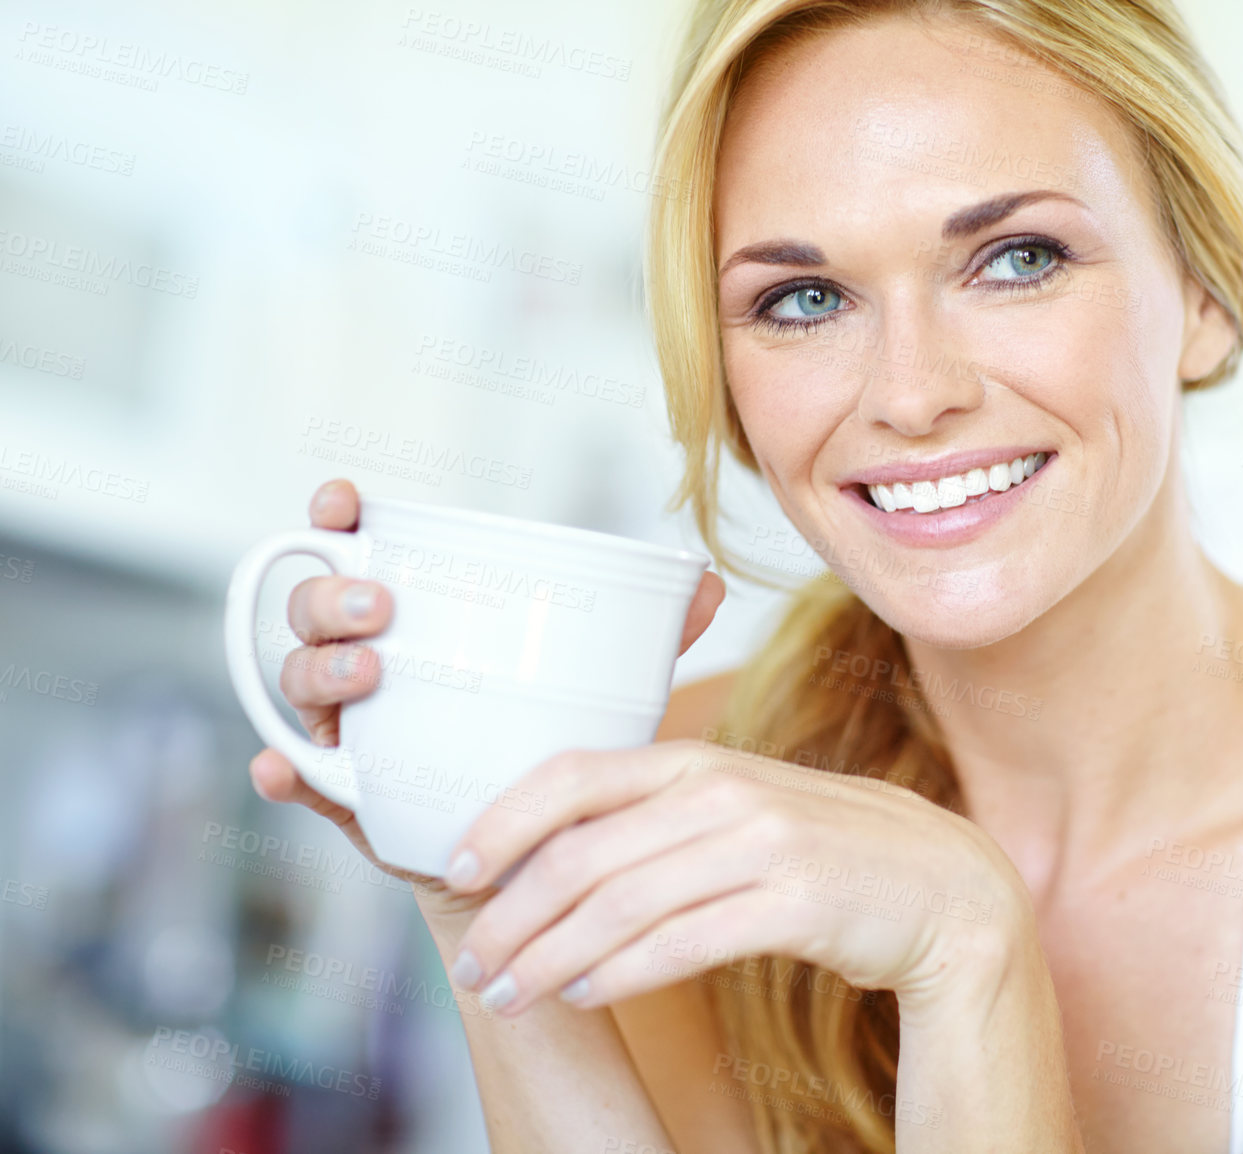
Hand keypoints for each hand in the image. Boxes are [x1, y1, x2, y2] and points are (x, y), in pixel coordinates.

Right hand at [247, 478, 727, 928]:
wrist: (538, 861)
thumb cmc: (556, 748)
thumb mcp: (598, 687)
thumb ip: (646, 637)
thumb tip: (709, 586)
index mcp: (416, 622)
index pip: (359, 553)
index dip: (336, 520)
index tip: (343, 503)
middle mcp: (368, 669)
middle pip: (313, 615)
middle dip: (332, 600)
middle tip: (384, 610)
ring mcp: (352, 734)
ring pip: (300, 688)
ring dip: (319, 672)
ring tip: (368, 674)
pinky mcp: (350, 800)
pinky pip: (299, 783)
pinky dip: (284, 776)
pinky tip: (283, 773)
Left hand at [436, 740, 1030, 1015]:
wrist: (945, 887)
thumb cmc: (825, 853)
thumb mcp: (738, 813)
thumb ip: (658, 819)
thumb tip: (553, 852)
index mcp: (701, 761)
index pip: (575, 773)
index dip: (504, 819)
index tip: (456, 867)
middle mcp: (726, 792)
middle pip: (586, 852)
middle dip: (515, 913)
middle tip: (476, 960)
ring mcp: (765, 845)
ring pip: (624, 903)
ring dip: (553, 955)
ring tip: (513, 992)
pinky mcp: (800, 903)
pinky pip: (687, 942)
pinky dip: (624, 972)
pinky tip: (587, 994)